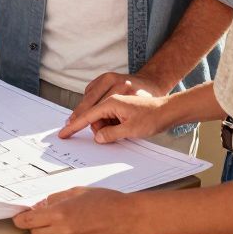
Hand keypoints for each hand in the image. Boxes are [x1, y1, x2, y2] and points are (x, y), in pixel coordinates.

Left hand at [13, 187, 141, 233]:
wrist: (131, 219)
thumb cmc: (109, 202)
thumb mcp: (79, 192)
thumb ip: (57, 198)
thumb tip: (43, 204)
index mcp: (61, 214)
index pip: (29, 222)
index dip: (21, 219)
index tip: (20, 217)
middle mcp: (64, 232)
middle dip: (35, 226)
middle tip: (40, 217)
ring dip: (49, 233)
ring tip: (62, 221)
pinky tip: (73, 228)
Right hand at [57, 92, 171, 141]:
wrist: (169, 109)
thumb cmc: (153, 118)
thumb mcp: (131, 130)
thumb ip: (110, 134)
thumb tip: (97, 137)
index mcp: (111, 102)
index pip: (87, 115)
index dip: (74, 126)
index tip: (63, 134)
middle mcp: (110, 96)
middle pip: (92, 116)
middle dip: (98, 128)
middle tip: (112, 136)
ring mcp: (114, 97)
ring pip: (99, 115)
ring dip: (105, 126)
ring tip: (122, 129)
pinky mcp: (118, 101)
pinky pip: (105, 113)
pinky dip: (109, 121)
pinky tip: (120, 125)